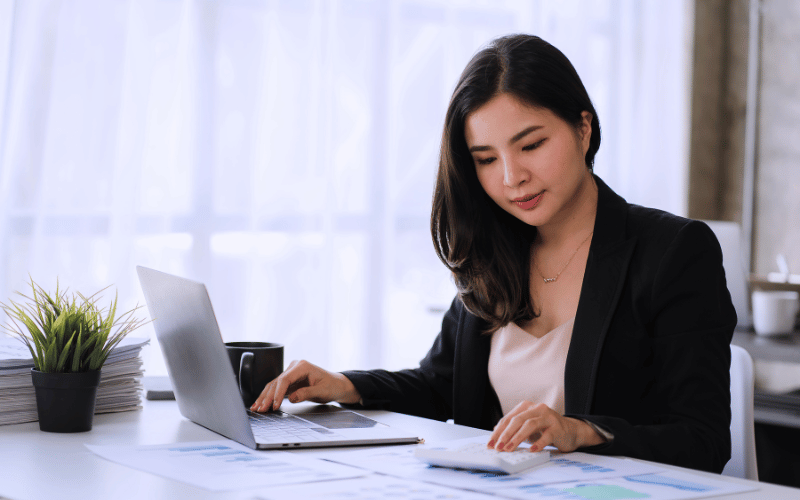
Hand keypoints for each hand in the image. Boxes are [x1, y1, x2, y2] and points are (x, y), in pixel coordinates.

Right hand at [249, 360, 360, 411]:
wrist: (337, 385)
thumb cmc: (332, 386)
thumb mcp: (322, 391)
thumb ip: (307, 393)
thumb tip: (292, 398)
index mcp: (302, 366)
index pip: (285, 379)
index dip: (278, 393)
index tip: (275, 405)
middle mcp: (294, 367)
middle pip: (276, 382)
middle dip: (267, 397)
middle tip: (260, 409)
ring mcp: (291, 374)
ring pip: (273, 385)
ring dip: (265, 397)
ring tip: (256, 408)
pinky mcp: (290, 381)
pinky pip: (277, 389)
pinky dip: (269, 397)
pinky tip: (262, 404)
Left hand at [487, 401, 603, 451]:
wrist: (571, 432)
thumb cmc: (546, 430)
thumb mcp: (528, 428)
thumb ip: (514, 428)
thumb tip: (496, 433)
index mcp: (526, 407)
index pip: (508, 418)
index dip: (498, 432)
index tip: (491, 444)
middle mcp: (537, 408)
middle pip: (517, 420)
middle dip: (505, 434)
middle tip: (498, 447)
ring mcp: (548, 417)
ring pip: (530, 425)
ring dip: (518, 438)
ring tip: (510, 449)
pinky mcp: (558, 427)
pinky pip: (547, 435)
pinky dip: (538, 443)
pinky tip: (532, 450)